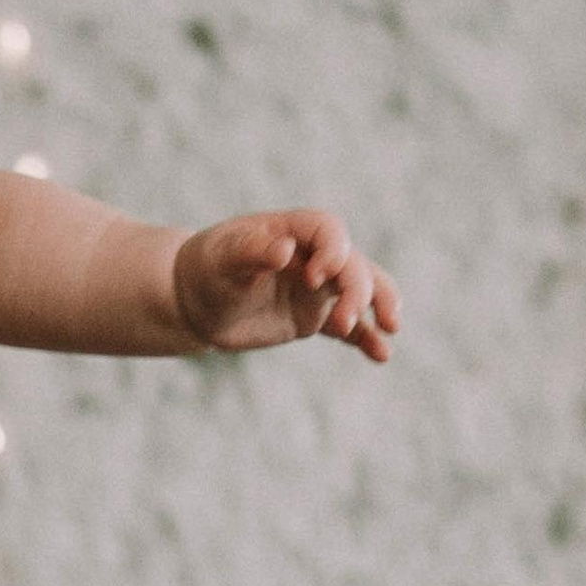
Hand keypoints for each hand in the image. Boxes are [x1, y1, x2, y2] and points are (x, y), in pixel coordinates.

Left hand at [177, 211, 399, 360]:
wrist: (195, 301)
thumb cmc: (208, 268)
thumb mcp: (222, 258)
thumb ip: (251, 251)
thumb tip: (285, 251)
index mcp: (293, 231)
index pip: (329, 231)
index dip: (332, 252)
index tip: (314, 279)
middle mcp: (313, 256)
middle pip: (352, 265)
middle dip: (356, 291)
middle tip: (343, 322)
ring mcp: (318, 289)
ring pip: (362, 291)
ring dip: (378, 306)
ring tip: (390, 329)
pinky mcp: (314, 318)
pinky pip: (349, 328)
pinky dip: (366, 339)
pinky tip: (381, 355)